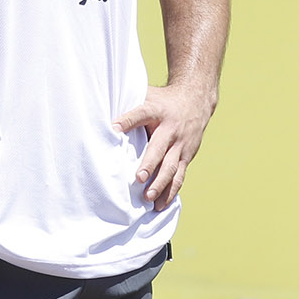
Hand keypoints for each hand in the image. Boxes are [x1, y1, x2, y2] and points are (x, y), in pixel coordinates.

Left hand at [113, 82, 216, 210]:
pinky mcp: (187, 156)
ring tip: (148, 198)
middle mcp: (170, 128)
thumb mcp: (148, 95)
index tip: (114, 128)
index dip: (128, 120)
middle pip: (159, 147)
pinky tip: (161, 204)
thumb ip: (129, 103)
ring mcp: (181, 144)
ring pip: (171, 166)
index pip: (141, 114)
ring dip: (160, 183)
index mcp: (156, 111)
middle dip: (149, 164)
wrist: (196, 100)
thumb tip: (103, 112)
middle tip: (138, 179)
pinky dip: (171, 191)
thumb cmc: (163, 100)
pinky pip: (179, 176)